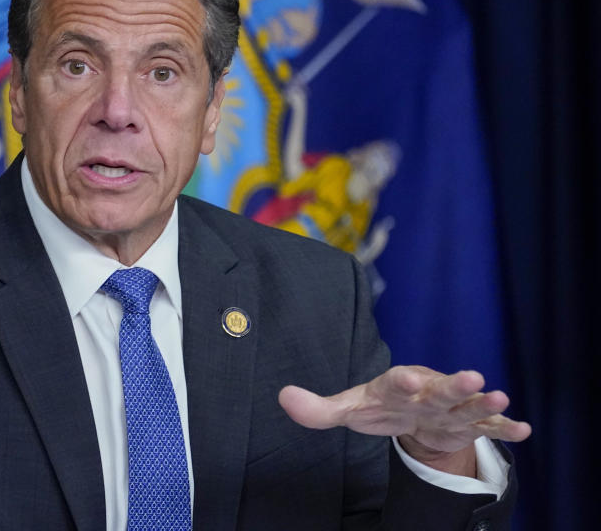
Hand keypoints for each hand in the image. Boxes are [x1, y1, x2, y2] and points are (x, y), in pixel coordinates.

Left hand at [278, 366, 530, 474]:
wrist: (408, 412)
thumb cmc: (378, 405)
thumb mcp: (348, 409)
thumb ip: (317, 408)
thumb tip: (283, 398)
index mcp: (396, 386)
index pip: (397, 383)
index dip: (402, 381)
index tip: (408, 378)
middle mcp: (427, 392)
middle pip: (441, 388)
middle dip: (456, 384)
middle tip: (474, 376)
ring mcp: (449, 408)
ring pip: (468, 404)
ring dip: (484, 401)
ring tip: (501, 396)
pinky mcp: (466, 425)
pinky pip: (488, 427)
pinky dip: (504, 428)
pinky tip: (524, 430)